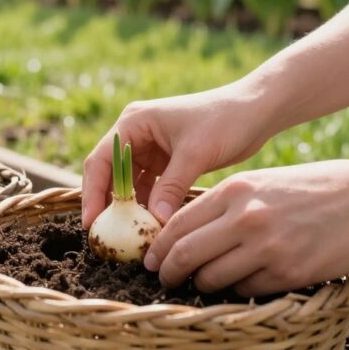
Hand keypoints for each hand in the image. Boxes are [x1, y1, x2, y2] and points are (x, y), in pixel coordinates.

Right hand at [82, 81, 278, 227]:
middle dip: (107, 204)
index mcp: (134, 122)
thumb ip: (171, 187)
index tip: (92, 223)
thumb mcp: (195, 153)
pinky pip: (150, 189)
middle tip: (103, 237)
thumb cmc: (224, 120)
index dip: (93, 193)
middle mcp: (136, 134)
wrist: (256, 111)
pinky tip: (152, 228)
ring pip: (129, 185)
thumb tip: (155, 222)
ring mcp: (150, 149)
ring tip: (129, 238)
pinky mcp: (166, 162)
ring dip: (130, 209)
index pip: (102, 160)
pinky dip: (149, 207)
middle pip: (109, 174)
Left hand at [144, 160, 348, 296]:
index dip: (160, 247)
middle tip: (164, 279)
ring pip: (212, 278)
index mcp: (235, 191)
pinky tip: (242, 284)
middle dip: (168, 271)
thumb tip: (188, 229)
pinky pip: (246, 290)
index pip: (178, 223)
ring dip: (202, 285)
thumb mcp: (263, 182)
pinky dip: (238, 291)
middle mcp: (245, 218)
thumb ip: (227, 203)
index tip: (152, 259)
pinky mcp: (289, 272)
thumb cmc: (316, 187)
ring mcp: (267, 247)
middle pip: (186, 254)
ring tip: (202, 284)